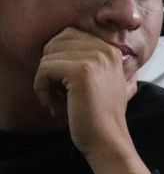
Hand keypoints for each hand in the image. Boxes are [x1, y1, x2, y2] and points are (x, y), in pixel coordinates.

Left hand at [33, 27, 137, 163]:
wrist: (107, 139)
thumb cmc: (100, 115)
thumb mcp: (105, 81)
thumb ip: (96, 62)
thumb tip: (71, 47)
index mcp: (111, 49)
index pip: (68, 35)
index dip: (58, 58)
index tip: (65, 83)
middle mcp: (105, 49)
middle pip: (56, 43)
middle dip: (50, 66)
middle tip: (58, 91)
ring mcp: (95, 59)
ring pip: (48, 57)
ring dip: (44, 81)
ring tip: (57, 100)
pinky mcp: (81, 71)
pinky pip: (44, 69)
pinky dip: (41, 89)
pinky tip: (53, 105)